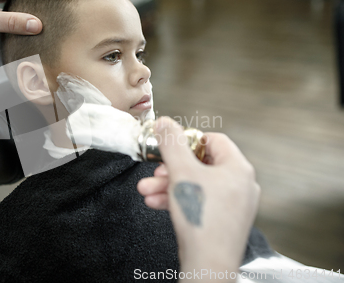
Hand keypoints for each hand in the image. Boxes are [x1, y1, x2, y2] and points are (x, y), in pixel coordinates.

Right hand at [137, 117, 259, 278]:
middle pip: (200, 164)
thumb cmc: (202, 220)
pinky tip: (157, 202)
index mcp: (238, 168)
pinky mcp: (222, 220)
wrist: (207, 264)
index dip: (188, 140)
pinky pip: (198, 201)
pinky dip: (177, 199)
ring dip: (168, 185)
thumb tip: (165, 123)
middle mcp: (239, 185)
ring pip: (196, 184)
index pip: (213, 140)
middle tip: (155, 171)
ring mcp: (232, 204)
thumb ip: (171, 144)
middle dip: (170, 168)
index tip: (170, 145)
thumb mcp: (181, 172)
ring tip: (147, 190)